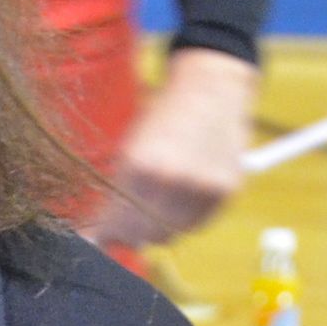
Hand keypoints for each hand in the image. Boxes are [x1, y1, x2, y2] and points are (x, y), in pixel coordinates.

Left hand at [87, 47, 256, 253]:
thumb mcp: (129, 148)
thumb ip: (117, 191)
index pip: (116, 223)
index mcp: (141, 164)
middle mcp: (173, 179)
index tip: (101, 236)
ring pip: (170, 236)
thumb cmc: (162, 118)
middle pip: (142, 236)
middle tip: (125, 228)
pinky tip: (179, 200)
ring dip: (158, 229)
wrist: (210, 88)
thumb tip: (101, 233)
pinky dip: (183, 222)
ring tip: (155, 206)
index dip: (106, 234)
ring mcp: (202, 187)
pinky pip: (196, 226)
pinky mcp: (226, 191)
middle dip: (130, 235)